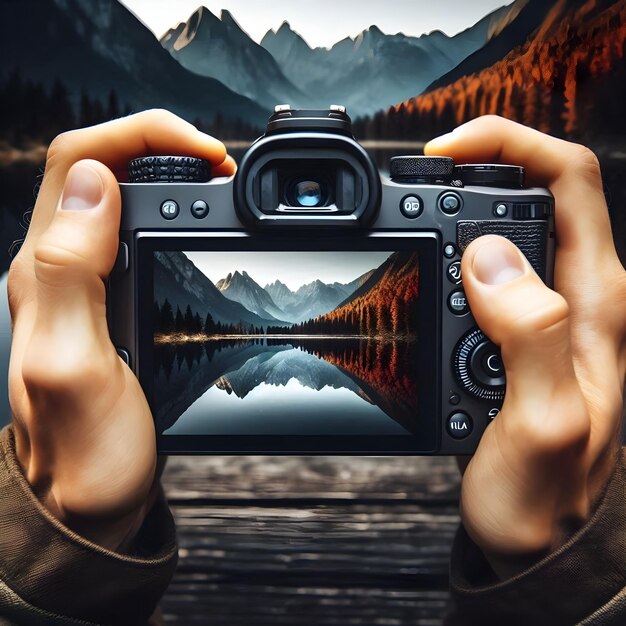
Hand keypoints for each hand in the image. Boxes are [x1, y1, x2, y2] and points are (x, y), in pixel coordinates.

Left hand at [7, 110, 234, 549]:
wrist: (91, 497)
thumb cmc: (86, 448)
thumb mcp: (76, 365)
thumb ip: (72, 273)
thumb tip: (93, 184)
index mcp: (46, 269)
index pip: (81, 158)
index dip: (145, 135)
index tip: (207, 156)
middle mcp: (58, 265)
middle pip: (101, 164)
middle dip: (164, 145)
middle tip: (220, 168)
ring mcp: (84, 281)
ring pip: (120, 194)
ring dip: (169, 175)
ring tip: (217, 190)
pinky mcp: (109, 299)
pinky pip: (135, 232)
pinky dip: (172, 215)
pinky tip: (197, 233)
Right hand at [425, 116, 625, 575]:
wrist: (533, 534)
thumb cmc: (543, 495)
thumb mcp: (541, 423)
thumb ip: (529, 335)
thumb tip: (488, 256)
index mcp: (596, 302)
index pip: (568, 181)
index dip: (507, 146)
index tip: (443, 155)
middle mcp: (578, 296)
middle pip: (536, 190)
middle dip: (475, 169)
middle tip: (418, 183)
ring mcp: (546, 310)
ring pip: (506, 227)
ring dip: (457, 213)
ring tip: (413, 224)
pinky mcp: (516, 329)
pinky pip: (484, 270)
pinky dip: (449, 255)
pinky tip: (426, 273)